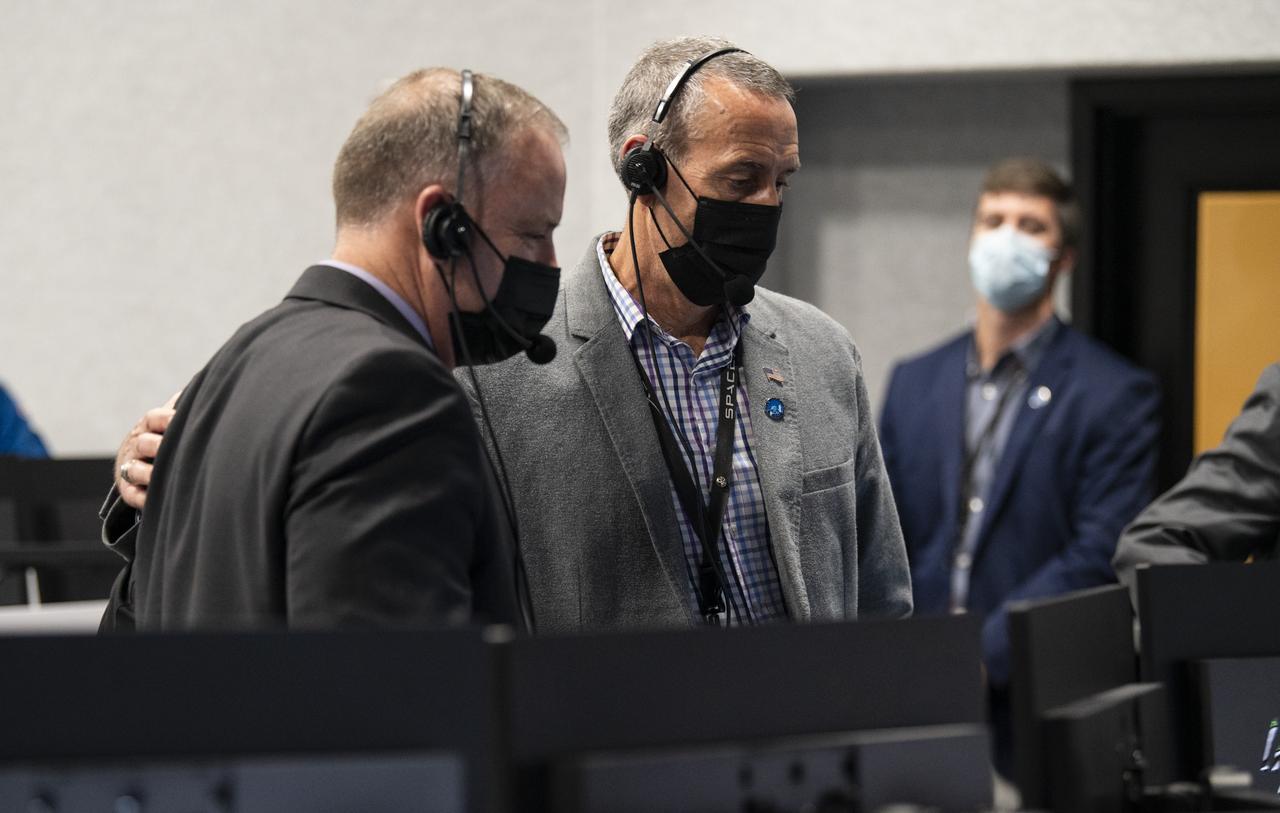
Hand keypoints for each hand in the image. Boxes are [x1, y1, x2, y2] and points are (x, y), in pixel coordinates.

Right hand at [115, 390, 180, 509]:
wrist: (139, 461)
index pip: (155, 418)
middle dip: (158, 446)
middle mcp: (136, 444)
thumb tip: (208, 382)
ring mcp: (130, 467)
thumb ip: (185, 404)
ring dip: (148, 473)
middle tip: (175, 450)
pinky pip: (134, 495)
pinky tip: (159, 499)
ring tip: (164, 477)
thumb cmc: (166, 435)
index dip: (168, 419)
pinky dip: (145, 498)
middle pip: (144, 443)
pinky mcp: (128, 490)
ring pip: (134, 469)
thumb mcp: (171, 418)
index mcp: (149, 424)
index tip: (183, 420)